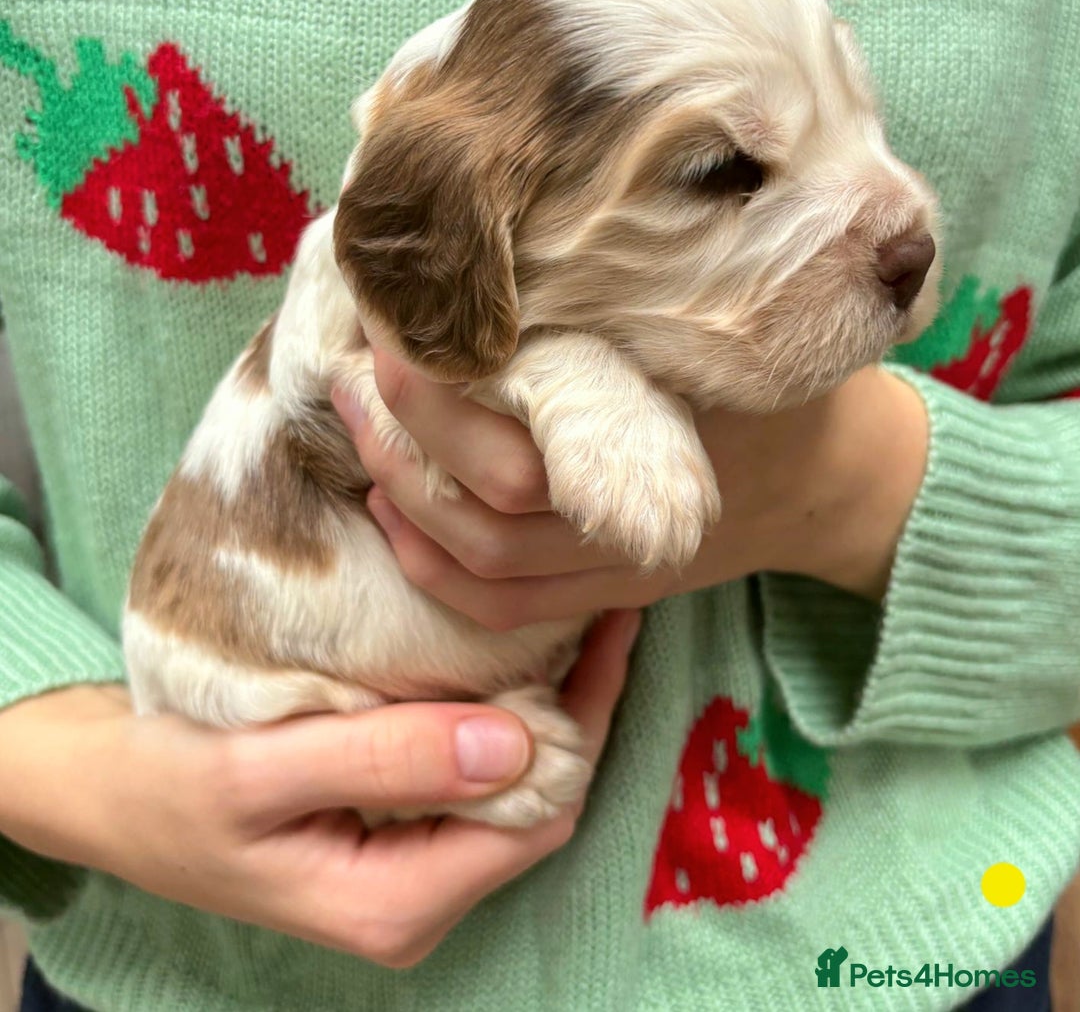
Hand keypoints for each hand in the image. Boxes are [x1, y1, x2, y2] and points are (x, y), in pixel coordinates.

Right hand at [0, 608, 637, 967]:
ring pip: (515, 784)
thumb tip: (514, 742)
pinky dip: (505, 709)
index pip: (537, 812)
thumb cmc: (170, 788)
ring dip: (550, 702)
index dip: (586, 717)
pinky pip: (477, 773)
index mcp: (396, 902)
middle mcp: (419, 898)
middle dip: (582, 704)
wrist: (109, 798)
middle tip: (603, 597)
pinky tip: (515, 647)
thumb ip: (385, 759)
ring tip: (574, 611)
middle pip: (540, 801)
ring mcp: (411, 867)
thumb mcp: (263, 772)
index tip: (608, 620)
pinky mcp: (397, 831)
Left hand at [333, 352, 928, 626]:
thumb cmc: (782, 385)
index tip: (396, 328)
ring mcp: (616, 568)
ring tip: (360, 430)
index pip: (523, 437)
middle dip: (405, 433)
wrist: (837, 479)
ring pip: (482, 561)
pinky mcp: (610, 591)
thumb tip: (526, 244)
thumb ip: (639, 304)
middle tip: (354, 367)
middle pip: (487, 499)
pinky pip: (506, 606)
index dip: (443, 392)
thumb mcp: (729, 325)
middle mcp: (628, 519)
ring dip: (405, 499)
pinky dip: (436, 571)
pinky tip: (392, 515)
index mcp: (659, 446)